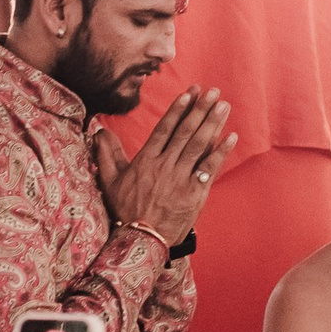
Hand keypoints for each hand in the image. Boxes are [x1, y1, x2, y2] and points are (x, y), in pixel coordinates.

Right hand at [92, 89, 234, 248]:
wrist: (141, 239)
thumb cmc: (125, 209)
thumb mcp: (110, 180)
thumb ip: (106, 153)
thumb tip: (99, 129)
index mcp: (146, 160)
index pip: (164, 129)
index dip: (178, 110)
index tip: (189, 93)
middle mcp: (164, 166)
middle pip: (185, 132)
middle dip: (200, 110)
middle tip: (213, 92)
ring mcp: (181, 178)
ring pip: (199, 145)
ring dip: (213, 123)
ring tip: (224, 106)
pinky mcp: (195, 192)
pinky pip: (210, 167)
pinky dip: (221, 152)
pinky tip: (231, 136)